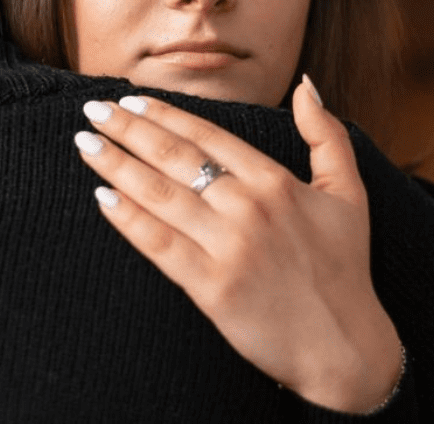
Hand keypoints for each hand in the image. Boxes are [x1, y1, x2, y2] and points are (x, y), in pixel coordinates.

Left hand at [75, 77, 402, 412]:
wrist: (344, 348)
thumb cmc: (343, 267)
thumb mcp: (349, 194)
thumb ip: (327, 136)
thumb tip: (306, 85)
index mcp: (275, 182)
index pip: (206, 135)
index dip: (164, 115)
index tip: (130, 100)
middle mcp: (249, 208)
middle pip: (175, 157)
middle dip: (127, 129)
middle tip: (92, 109)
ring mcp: (229, 247)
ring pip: (160, 194)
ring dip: (116, 165)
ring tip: (84, 143)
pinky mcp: (212, 287)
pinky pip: (159, 244)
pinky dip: (127, 218)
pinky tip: (101, 197)